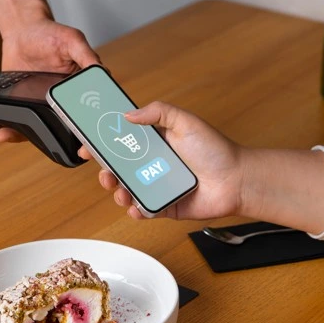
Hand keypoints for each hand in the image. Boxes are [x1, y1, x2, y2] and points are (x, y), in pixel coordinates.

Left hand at [0, 17, 100, 141]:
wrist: (22, 30)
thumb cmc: (51, 34)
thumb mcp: (72, 41)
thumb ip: (87, 56)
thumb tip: (102, 73)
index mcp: (79, 95)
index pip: (86, 122)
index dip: (88, 139)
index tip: (83, 150)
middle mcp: (59, 107)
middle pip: (55, 133)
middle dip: (46, 143)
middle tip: (42, 144)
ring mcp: (37, 108)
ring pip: (28, 130)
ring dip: (13, 135)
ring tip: (0, 135)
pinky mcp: (18, 105)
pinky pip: (8, 119)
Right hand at [81, 101, 247, 219]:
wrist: (236, 180)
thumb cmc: (215, 150)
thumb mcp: (186, 122)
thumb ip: (158, 112)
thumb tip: (128, 115)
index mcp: (155, 143)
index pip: (122, 141)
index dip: (102, 143)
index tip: (87, 145)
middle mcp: (153, 165)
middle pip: (119, 168)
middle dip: (105, 171)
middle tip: (104, 173)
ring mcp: (157, 186)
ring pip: (127, 191)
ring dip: (117, 192)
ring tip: (121, 191)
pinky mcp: (164, 206)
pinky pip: (143, 210)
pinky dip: (135, 210)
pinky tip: (135, 207)